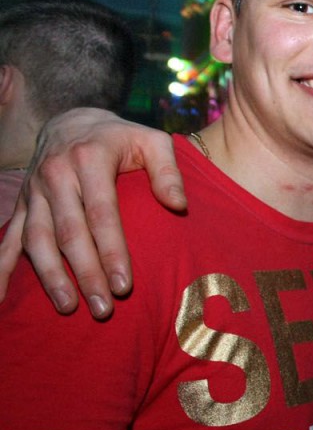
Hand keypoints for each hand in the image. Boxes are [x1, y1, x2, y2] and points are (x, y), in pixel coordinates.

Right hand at [0, 109, 184, 316]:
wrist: (73, 121)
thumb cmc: (121, 137)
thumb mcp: (152, 141)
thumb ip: (168, 171)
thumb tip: (178, 205)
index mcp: (89, 160)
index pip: (102, 214)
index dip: (112, 252)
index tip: (125, 286)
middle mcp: (55, 176)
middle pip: (69, 234)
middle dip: (85, 274)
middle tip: (103, 309)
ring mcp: (34, 191)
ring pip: (37, 240)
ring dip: (51, 277)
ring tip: (69, 308)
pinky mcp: (22, 203)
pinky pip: (8, 238)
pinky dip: (1, 267)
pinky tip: (0, 298)